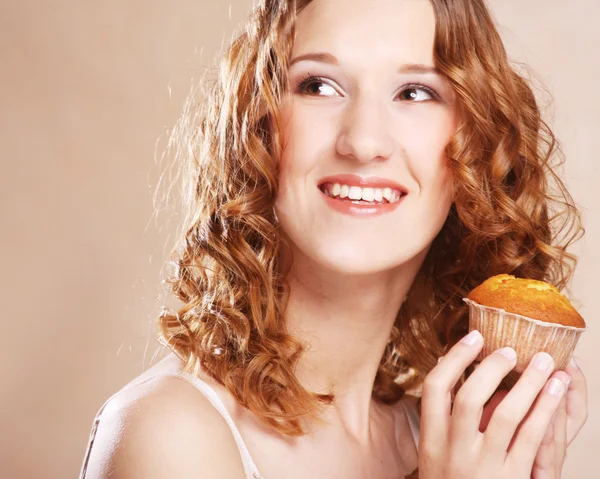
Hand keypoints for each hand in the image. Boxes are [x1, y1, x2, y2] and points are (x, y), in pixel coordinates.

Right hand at [419, 330, 569, 478]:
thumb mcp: (436, 457)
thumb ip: (446, 423)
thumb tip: (472, 380)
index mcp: (430, 440)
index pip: (434, 388)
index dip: (454, 358)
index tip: (473, 338)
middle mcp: (454, 451)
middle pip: (468, 396)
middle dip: (491, 367)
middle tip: (510, 350)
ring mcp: (484, 466)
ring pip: (507, 414)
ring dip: (528, 383)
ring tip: (542, 361)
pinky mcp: (512, 478)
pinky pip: (532, 437)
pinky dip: (545, 409)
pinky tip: (554, 391)